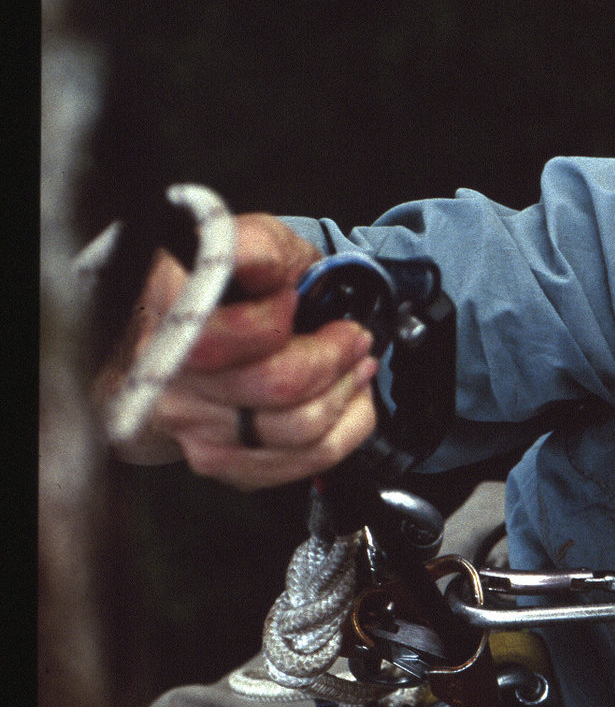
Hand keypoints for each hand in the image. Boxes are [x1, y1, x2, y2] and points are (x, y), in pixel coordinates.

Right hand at [98, 213, 380, 490]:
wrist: (197, 336)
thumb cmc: (232, 288)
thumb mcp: (250, 244)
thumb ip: (256, 248)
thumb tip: (257, 262)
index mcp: (165, 316)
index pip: (217, 340)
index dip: (271, 323)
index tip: (296, 299)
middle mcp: (166, 377)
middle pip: (274, 387)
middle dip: (332, 358)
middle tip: (354, 337)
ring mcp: (190, 425)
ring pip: (296, 430)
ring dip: (346, 394)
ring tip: (356, 366)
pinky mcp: (220, 461)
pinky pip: (301, 462)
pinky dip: (344, 430)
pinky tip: (348, 401)